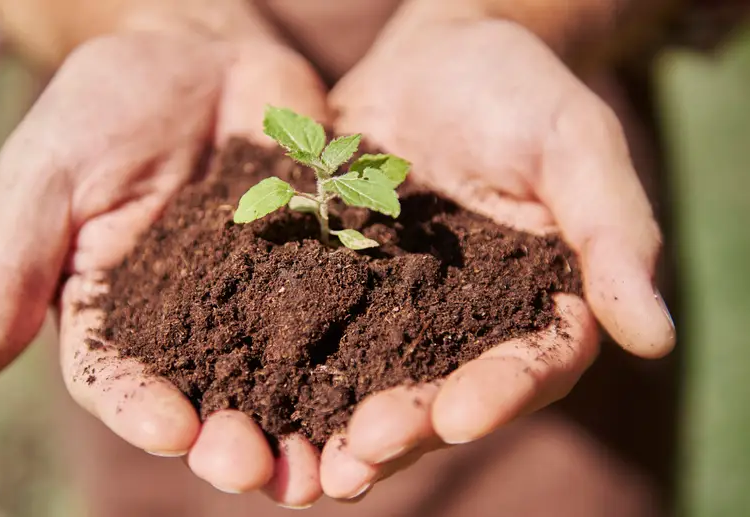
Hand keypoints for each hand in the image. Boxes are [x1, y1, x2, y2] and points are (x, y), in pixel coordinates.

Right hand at [0, 25, 331, 507]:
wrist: (196, 52)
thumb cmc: (107, 106)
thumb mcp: (50, 177)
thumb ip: (14, 269)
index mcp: (116, 315)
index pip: (121, 380)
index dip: (142, 410)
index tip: (172, 430)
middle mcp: (194, 324)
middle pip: (212, 399)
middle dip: (232, 440)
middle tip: (255, 471)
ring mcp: (265, 298)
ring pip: (287, 378)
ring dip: (306, 426)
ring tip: (329, 468)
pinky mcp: (324, 264)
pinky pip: (349, 312)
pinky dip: (366, 354)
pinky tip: (388, 387)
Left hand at [320, 19, 675, 496]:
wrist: (438, 57)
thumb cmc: (522, 92)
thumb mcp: (576, 146)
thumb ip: (613, 233)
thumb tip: (656, 338)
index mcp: (536, 305)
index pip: (529, 367)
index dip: (496, 396)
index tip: (457, 417)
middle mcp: (465, 324)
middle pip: (442, 393)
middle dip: (405, 428)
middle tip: (362, 454)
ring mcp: (395, 309)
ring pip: (372, 381)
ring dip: (340, 425)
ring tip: (309, 460)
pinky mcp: (337, 282)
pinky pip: (313, 329)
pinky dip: (290, 365)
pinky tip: (258, 391)